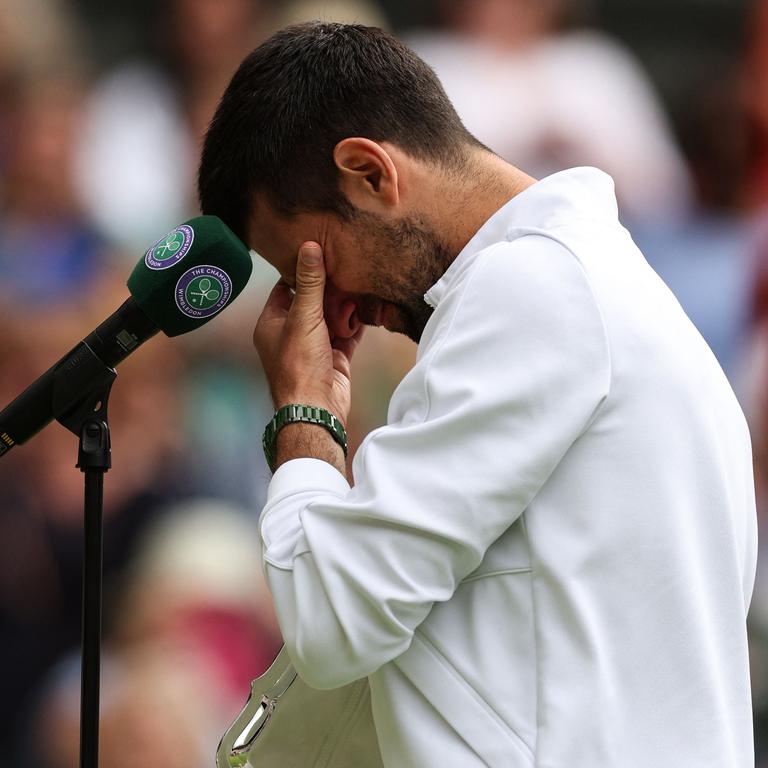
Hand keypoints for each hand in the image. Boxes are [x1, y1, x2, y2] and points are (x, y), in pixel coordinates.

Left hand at [254, 242, 362, 426]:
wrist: (316, 409)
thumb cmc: (299, 365)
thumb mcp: (303, 317)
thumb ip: (310, 283)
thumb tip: (310, 246)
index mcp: (272, 324)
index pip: (285, 288)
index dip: (301, 272)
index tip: (319, 254)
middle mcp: (291, 334)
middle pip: (311, 302)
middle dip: (329, 289)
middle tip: (345, 267)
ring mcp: (314, 347)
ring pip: (331, 318)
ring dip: (344, 306)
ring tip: (359, 285)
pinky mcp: (334, 358)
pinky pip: (346, 334)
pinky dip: (356, 324)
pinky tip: (366, 310)